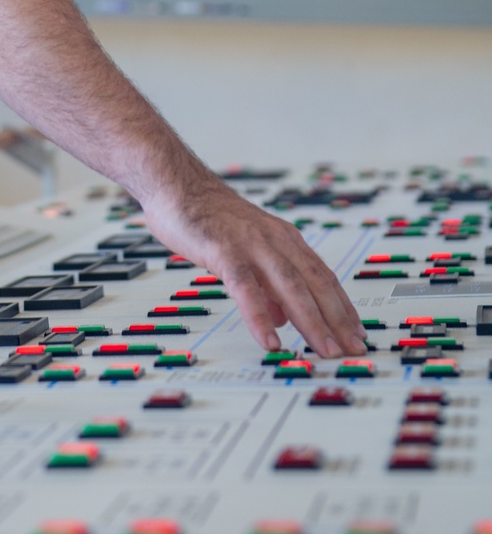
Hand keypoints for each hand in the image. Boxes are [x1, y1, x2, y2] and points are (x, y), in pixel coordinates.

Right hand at [141, 174, 366, 357]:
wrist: (176, 183)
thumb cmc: (209, 217)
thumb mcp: (248, 250)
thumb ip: (269, 283)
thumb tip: (282, 319)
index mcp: (284, 239)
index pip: (323, 277)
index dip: (343, 307)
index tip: (357, 334)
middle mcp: (275, 240)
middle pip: (315, 283)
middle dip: (337, 320)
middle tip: (352, 350)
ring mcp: (251, 244)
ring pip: (290, 286)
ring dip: (311, 321)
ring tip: (324, 350)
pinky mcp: (224, 250)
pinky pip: (246, 288)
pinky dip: (260, 316)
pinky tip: (269, 340)